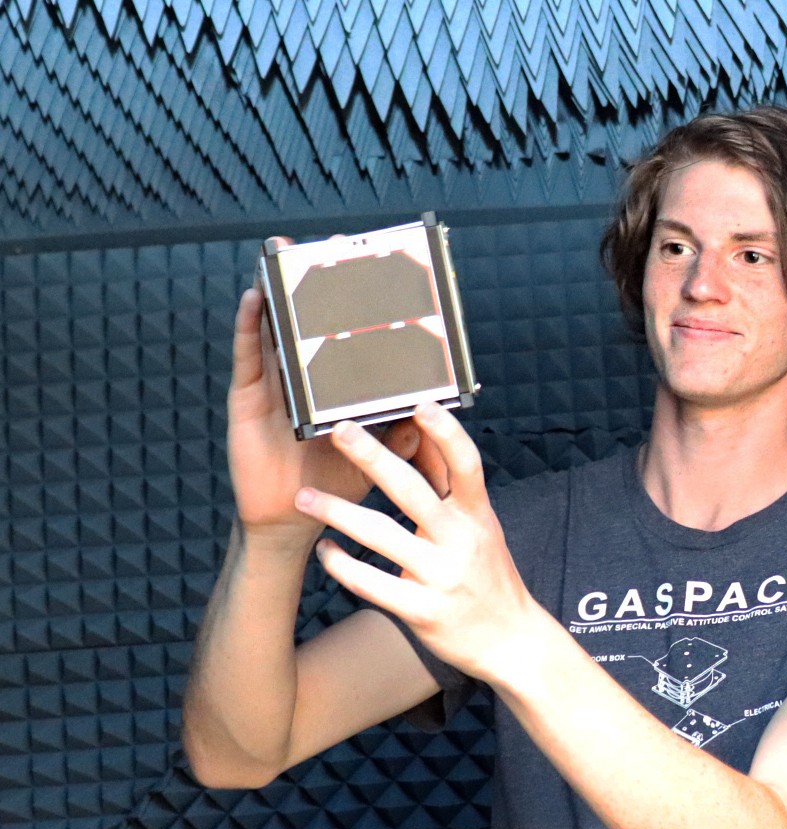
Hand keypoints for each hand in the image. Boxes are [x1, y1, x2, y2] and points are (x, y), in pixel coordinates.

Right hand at [226, 240, 420, 550]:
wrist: (296, 519)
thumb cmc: (336, 482)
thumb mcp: (379, 455)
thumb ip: (402, 432)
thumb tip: (432, 408)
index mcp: (336, 386)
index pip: (348, 336)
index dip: (359, 304)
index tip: (376, 267)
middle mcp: (304, 377)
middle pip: (312, 322)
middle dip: (322, 284)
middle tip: (334, 244)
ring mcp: (275, 384)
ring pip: (277, 328)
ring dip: (280, 291)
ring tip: (285, 254)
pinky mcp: (249, 398)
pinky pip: (248, 356)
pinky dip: (249, 326)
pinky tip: (255, 299)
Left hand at [295, 402, 549, 679]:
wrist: (509, 639)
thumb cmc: (488, 576)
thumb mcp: (482, 531)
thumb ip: (453, 495)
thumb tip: (426, 444)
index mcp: (478, 516)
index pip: (466, 466)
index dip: (446, 434)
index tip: (421, 403)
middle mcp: (461, 541)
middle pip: (412, 491)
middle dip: (373, 458)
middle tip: (341, 430)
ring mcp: (441, 576)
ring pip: (380, 535)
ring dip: (336, 511)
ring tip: (303, 497)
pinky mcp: (421, 610)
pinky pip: (370, 584)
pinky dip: (340, 565)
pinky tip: (323, 551)